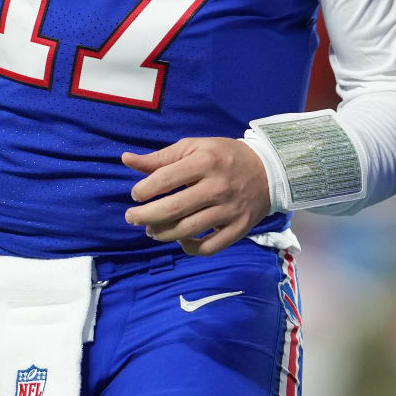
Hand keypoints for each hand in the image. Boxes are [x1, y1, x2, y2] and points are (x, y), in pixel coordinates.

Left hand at [122, 137, 270, 255]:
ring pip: (187, 230)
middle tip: (132, 218)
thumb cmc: (224, 156)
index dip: (143, 190)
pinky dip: (189, 248)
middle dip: (144, 216)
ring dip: (162, 234)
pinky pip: (208, 248)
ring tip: (151, 230)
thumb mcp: (194, 147)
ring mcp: (229, 210)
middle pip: (173, 209)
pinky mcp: (238, 229)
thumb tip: (126, 160)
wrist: (269, 170)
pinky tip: (179, 240)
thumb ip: (160, 157)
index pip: (165, 179)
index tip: (136, 195)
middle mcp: (217, 187)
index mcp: (205, 162)